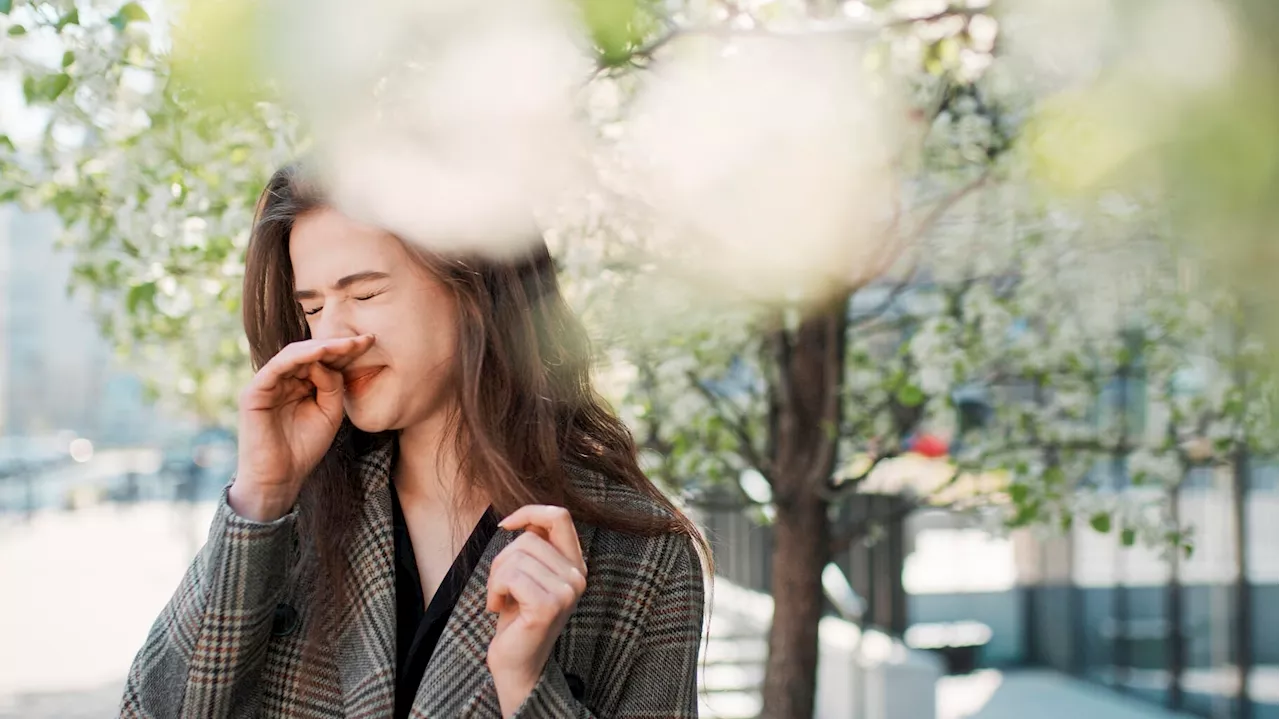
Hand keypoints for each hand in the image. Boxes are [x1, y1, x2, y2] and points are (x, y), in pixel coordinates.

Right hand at [228, 335, 374, 520]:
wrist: (281, 478)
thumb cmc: (304, 448)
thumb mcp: (330, 413)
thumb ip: (332, 386)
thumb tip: (330, 362)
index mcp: (301, 385)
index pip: (324, 361)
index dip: (347, 351)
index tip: (372, 342)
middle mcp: (283, 381)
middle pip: (311, 353)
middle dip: (339, 345)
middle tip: (366, 339)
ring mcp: (268, 384)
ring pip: (295, 355)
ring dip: (323, 347)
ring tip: (347, 345)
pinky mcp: (255, 392)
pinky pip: (278, 366)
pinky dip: (300, 357)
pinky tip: (322, 352)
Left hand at [486, 505, 587, 716]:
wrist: (516, 662)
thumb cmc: (517, 616)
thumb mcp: (528, 573)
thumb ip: (534, 545)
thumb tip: (524, 516)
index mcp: (576, 564)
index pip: (559, 516)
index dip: (529, 512)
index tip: (505, 526)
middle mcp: (578, 576)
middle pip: (528, 538)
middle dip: (502, 560)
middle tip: (500, 586)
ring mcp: (567, 592)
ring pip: (516, 556)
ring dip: (496, 578)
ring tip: (499, 598)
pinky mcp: (549, 606)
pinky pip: (511, 576)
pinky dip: (494, 590)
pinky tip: (497, 607)